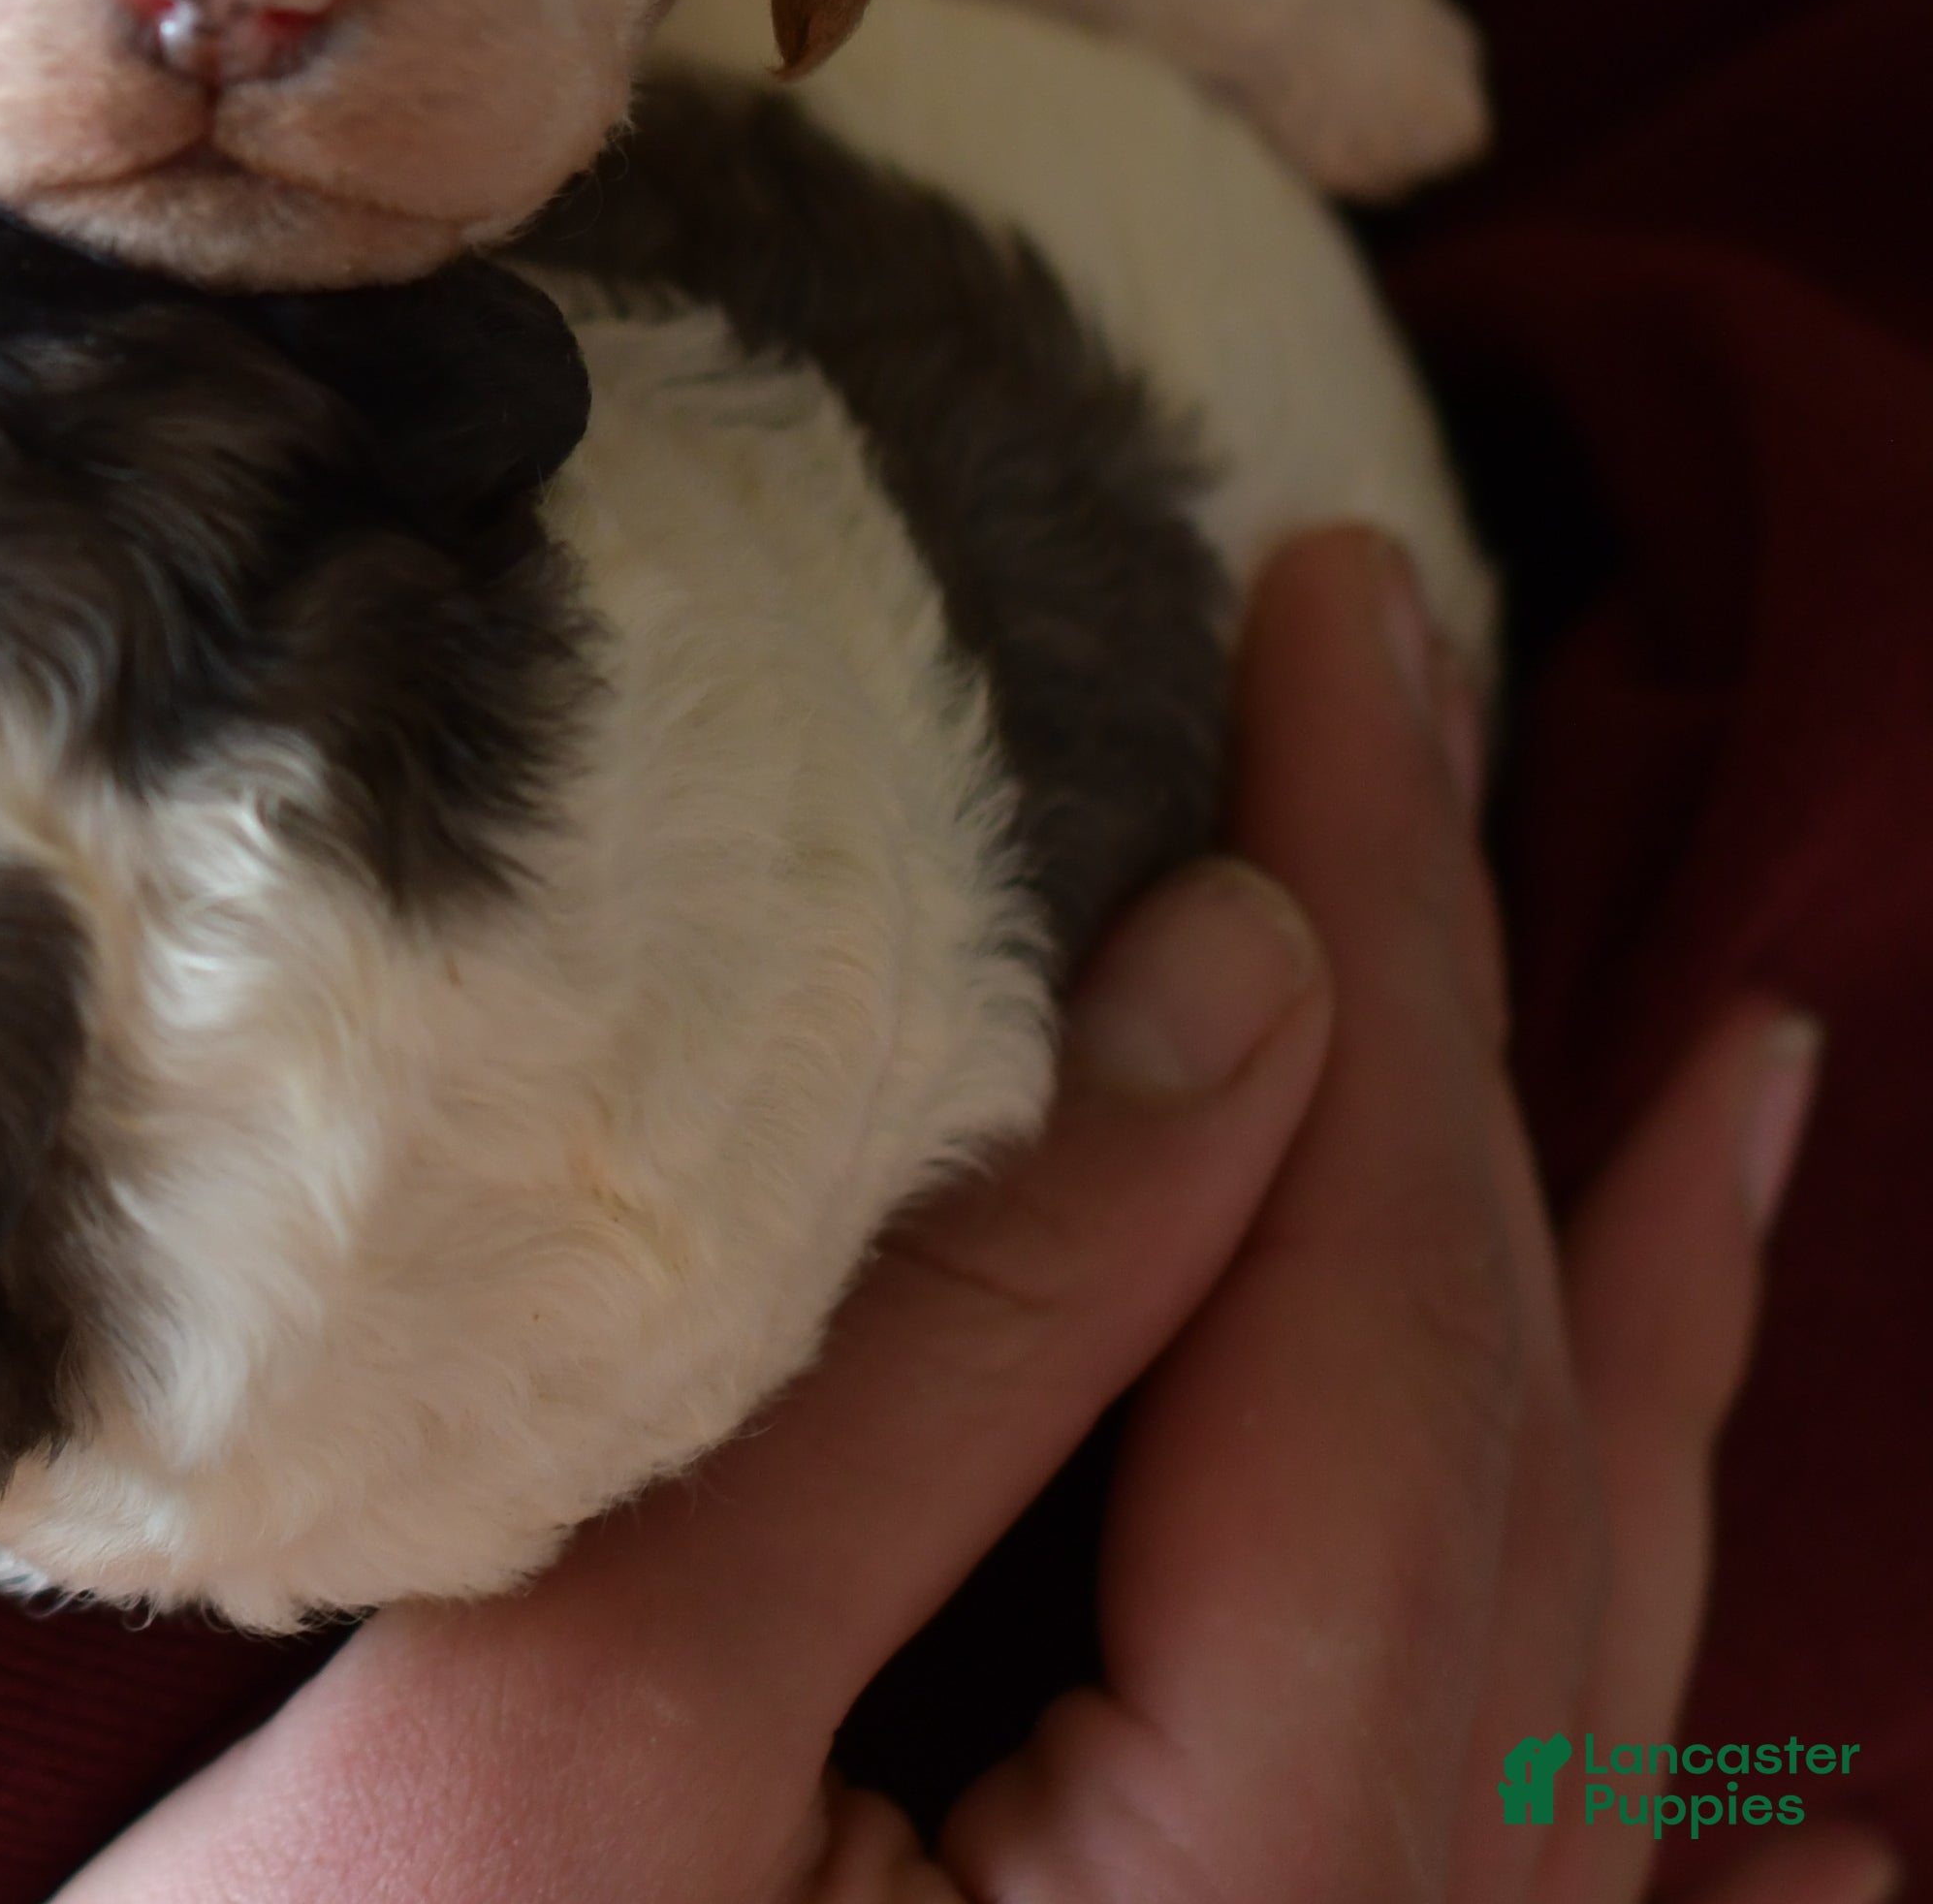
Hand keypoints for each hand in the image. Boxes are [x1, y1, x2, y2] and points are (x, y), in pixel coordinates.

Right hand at [56, 530, 1875, 1903]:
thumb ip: (940, 1372)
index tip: (1317, 617)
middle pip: (1497, 1442)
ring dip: (1634, 1338)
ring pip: (1566, 1643)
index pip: (1371, 1311)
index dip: (1357, 933)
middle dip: (1469, 1036)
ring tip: (1737, 1084)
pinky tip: (1837, 1839)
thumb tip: (1220, 1002)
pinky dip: (1675, 1803)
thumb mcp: (587, 1710)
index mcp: (1247, 1900)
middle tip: (1414, 675)